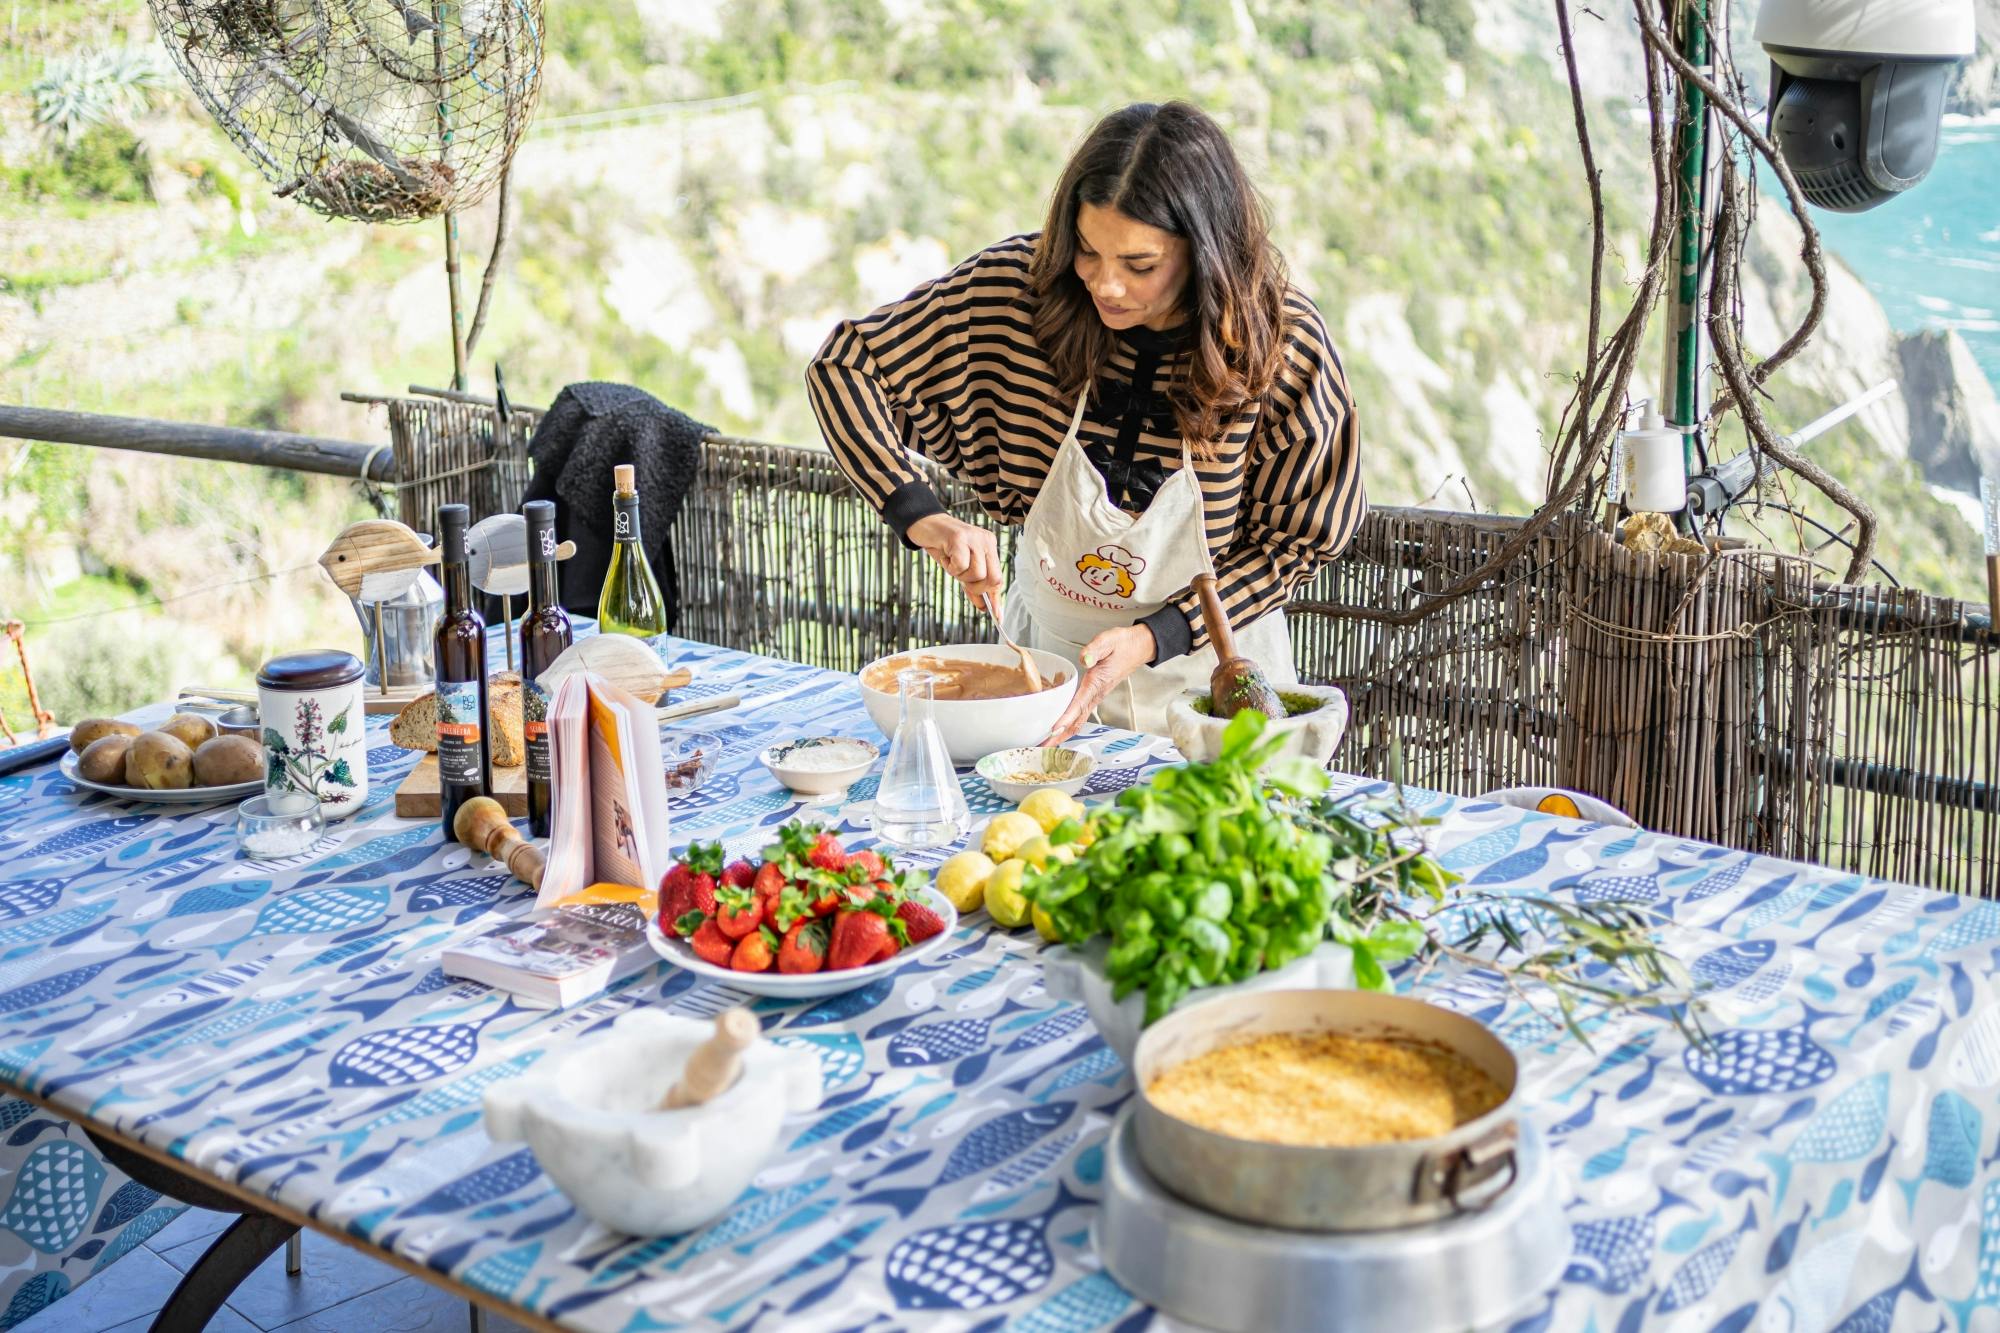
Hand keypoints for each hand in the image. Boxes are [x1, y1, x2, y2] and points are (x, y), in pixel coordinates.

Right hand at [907, 514, 1002, 604]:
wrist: (925, 524)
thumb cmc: (943, 547)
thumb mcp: (961, 568)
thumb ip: (973, 585)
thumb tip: (984, 608)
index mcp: (989, 547)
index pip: (998, 577)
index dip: (995, 598)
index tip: (996, 615)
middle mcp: (986, 541)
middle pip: (993, 578)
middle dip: (977, 588)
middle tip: (962, 580)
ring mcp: (974, 538)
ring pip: (977, 574)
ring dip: (960, 576)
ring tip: (951, 563)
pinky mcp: (959, 537)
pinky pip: (961, 565)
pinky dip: (951, 568)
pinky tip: (946, 557)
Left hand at [1044, 624, 1155, 743]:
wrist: (1138, 648)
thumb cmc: (1122, 644)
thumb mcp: (1108, 641)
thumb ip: (1094, 650)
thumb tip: (1084, 660)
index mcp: (1097, 682)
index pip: (1079, 704)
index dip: (1066, 718)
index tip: (1053, 729)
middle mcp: (1096, 694)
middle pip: (1077, 720)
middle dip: (1060, 734)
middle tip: (1041, 745)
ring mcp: (1096, 697)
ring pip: (1078, 721)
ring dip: (1063, 734)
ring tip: (1046, 744)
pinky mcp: (1095, 696)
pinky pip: (1081, 715)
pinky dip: (1069, 726)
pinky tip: (1059, 730)